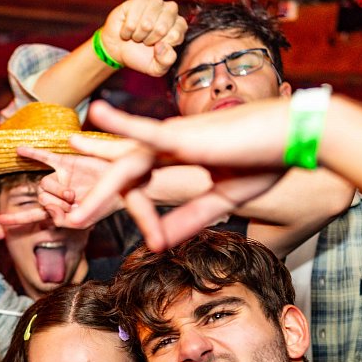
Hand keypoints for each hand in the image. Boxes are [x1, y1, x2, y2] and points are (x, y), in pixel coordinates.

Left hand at [0, 145, 119, 230]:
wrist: (125, 185)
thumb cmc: (104, 206)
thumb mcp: (82, 222)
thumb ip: (61, 221)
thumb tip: (46, 207)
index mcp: (58, 210)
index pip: (31, 215)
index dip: (16, 219)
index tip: (1, 222)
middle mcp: (56, 194)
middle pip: (40, 198)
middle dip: (53, 203)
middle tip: (70, 206)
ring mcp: (60, 177)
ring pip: (43, 183)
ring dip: (56, 191)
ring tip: (72, 194)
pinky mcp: (66, 162)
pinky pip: (44, 157)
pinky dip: (31, 153)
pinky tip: (18, 150)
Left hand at [67, 101, 285, 250]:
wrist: (295, 140)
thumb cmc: (266, 162)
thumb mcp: (221, 200)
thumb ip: (189, 218)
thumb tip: (158, 244)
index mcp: (175, 161)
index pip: (135, 186)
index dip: (124, 211)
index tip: (130, 235)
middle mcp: (167, 147)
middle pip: (120, 174)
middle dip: (91, 196)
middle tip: (66, 220)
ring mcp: (173, 138)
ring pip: (125, 166)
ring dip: (99, 192)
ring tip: (73, 217)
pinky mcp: (184, 134)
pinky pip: (146, 132)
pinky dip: (121, 126)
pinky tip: (96, 116)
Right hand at [100, 0, 186, 76]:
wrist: (118, 50)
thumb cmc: (140, 56)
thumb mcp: (156, 68)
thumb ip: (166, 61)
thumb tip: (162, 46)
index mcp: (179, 26)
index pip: (176, 34)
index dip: (163, 45)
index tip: (156, 46)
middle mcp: (170, 11)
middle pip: (162, 28)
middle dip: (149, 40)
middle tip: (145, 41)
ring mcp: (155, 3)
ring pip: (147, 23)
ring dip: (138, 34)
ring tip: (137, 35)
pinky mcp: (139, 0)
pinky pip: (133, 18)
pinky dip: (127, 30)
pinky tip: (128, 29)